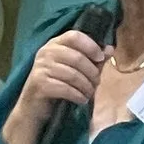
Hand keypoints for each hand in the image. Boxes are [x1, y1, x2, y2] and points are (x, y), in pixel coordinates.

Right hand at [0, 27, 107, 143]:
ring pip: (73, 74)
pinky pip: (65, 88)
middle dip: (92, 72)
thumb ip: (92, 59)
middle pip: (77, 57)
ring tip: (89, 93)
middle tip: (96, 83)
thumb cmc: (57, 85)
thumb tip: (110, 49)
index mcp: (55, 44)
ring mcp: (41, 67)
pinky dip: (77, 95)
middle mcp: (45, 52)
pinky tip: (81, 100)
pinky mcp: (39, 84)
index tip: (100, 58)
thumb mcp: (76, 70)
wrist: (33, 108)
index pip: (74, 36)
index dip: (90, 46)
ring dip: (86, 86)